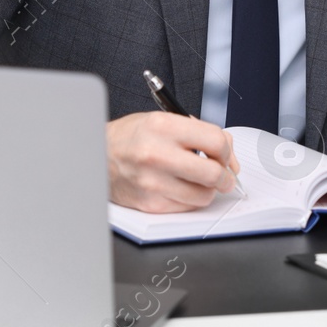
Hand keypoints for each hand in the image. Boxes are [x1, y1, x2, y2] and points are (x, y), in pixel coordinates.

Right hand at [107, 112, 240, 212]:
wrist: (98, 155)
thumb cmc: (133, 136)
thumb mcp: (163, 120)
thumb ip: (198, 133)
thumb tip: (228, 156)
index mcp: (163, 126)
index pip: (215, 141)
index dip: (227, 151)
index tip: (225, 156)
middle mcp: (156, 154)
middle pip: (213, 173)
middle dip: (225, 176)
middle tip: (224, 176)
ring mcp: (152, 182)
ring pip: (203, 196)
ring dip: (208, 190)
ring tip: (199, 181)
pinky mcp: (150, 203)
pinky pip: (186, 207)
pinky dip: (190, 199)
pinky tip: (181, 187)